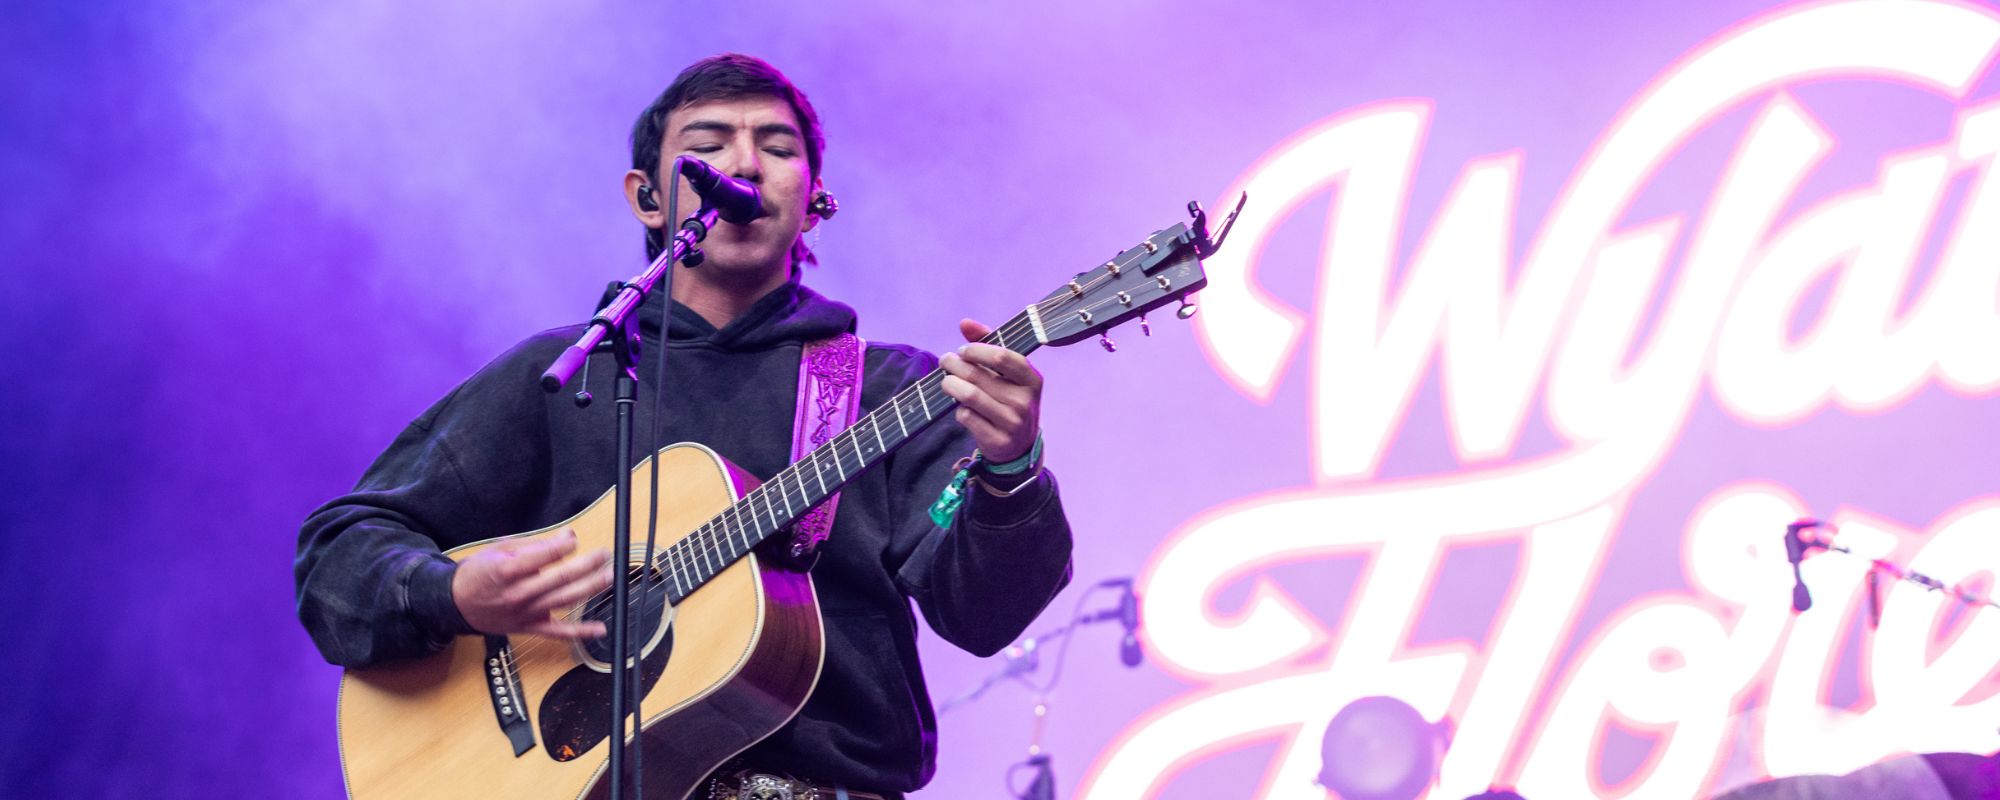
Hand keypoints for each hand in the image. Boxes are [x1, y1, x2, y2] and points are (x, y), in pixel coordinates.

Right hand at [451, 528, 613, 638]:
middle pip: (561, 578)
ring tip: (609, 576)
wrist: (457, 604)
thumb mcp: (501, 549)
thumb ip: (536, 544)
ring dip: (591, 588)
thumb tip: (568, 536)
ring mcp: (526, 613)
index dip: (565, 546)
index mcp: (508, 570)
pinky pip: (559, 633)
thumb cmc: (479, 573)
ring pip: (565, 600)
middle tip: (603, 555)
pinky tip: (600, 628)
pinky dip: (581, 632)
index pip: (545, 556)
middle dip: (587, 564)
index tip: (574, 540)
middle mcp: (519, 593)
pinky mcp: (530, 628)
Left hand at [939, 318, 1042, 462]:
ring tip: (946, 381)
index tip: (963, 350)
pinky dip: (958, 409)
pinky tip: (960, 406)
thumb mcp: (1007, 373)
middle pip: (978, 376)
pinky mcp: (997, 440)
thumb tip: (965, 323)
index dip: (976, 350)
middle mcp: (1024, 401)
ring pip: (969, 396)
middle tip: (945, 361)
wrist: (1019, 445)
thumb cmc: (1009, 398)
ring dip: (950, 385)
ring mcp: (1012, 422)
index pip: (1002, 356)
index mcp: (1032, 379)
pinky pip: (966, 417)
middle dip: (954, 364)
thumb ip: (988, 344)